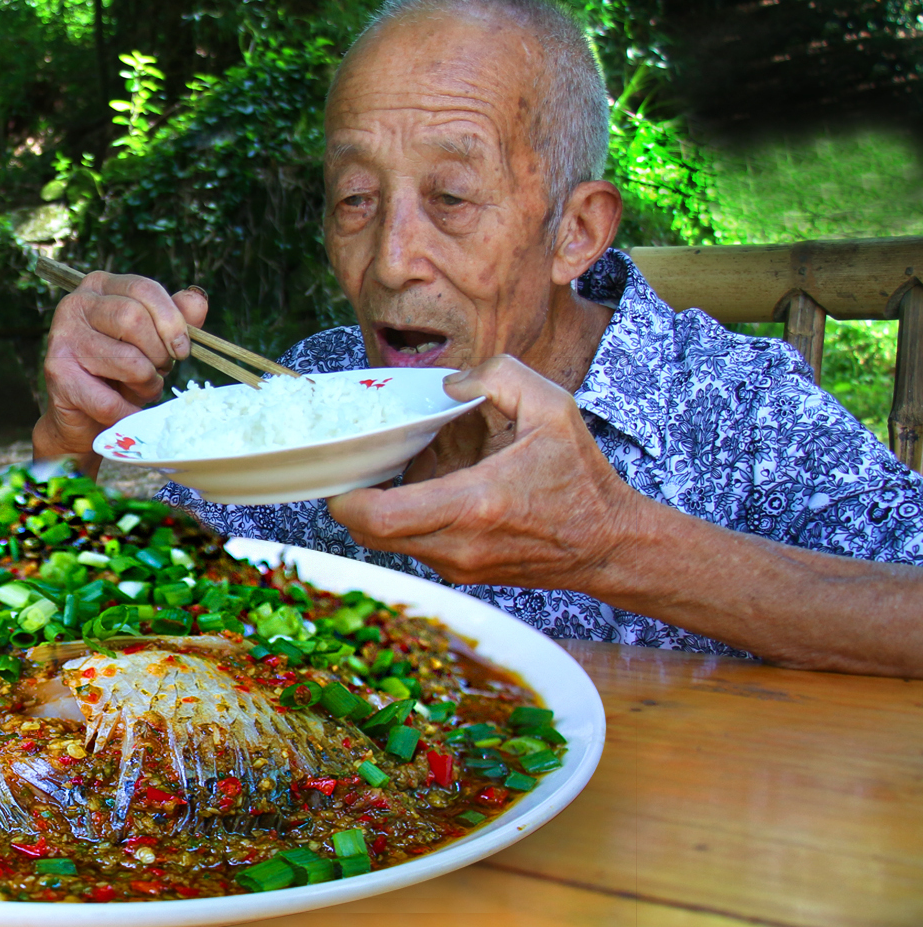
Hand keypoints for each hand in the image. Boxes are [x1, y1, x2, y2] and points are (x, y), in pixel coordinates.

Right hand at [32, 273, 207, 463]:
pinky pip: (109, 400)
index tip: (182, 349)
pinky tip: (128, 411)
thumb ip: (175, 318)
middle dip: (159, 354)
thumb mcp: (153, 340)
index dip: (172, 321)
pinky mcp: (57, 374)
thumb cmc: (121, 372)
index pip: (143, 289)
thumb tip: (197, 301)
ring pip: (127, 360)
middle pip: (133, 319)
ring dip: (147, 384)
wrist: (83, 417)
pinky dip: (128, 412)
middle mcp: (75, 304)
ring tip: (143, 390)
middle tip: (159, 371)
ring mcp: (62, 338)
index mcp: (100, 286)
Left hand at [326, 355, 643, 591]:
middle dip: (352, 501)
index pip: (381, 517)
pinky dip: (402, 524)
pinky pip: (412, 549)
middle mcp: (459, 544)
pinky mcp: (462, 574)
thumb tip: (448, 383)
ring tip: (387, 475)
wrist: (610, 545)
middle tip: (355, 466)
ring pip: (388, 544)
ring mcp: (458, 565)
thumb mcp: (553, 408)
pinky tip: (419, 494)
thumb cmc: (582, 479)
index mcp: (475, 504)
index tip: (341, 471)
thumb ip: (500, 377)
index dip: (346, 498)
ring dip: (376, 513)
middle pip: (370, 534)